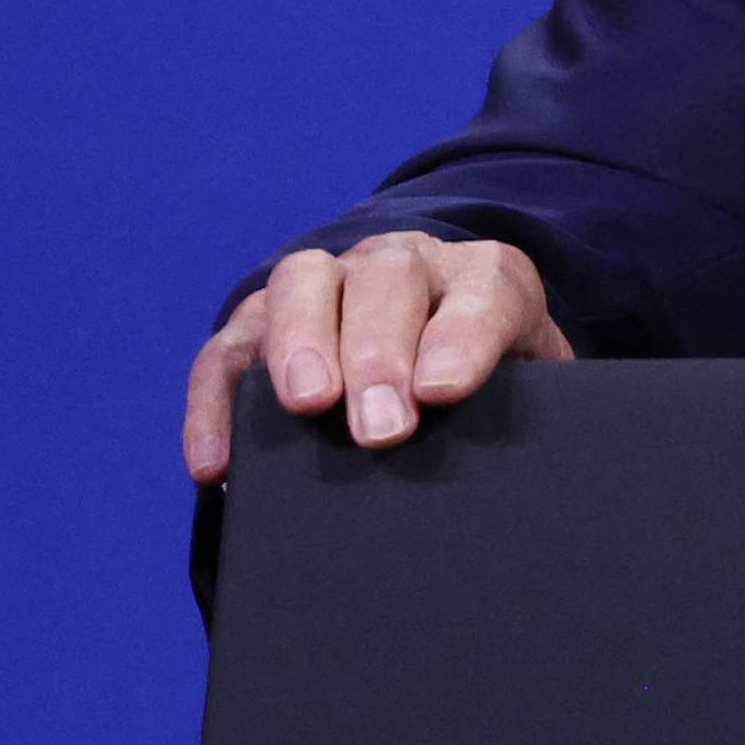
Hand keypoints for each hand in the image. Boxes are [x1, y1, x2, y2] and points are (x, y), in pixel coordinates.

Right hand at [181, 232, 571, 484]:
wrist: (447, 359)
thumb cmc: (492, 389)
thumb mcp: (529, 393)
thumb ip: (526, 414)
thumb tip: (519, 481)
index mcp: (485, 277)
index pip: (484, 290)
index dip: (464, 336)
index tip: (444, 391)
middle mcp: (403, 263)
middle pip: (387, 280)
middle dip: (380, 353)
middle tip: (381, 427)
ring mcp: (327, 283)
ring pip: (301, 285)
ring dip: (301, 345)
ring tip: (306, 408)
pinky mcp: (260, 321)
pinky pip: (228, 351)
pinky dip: (215, 403)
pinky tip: (216, 463)